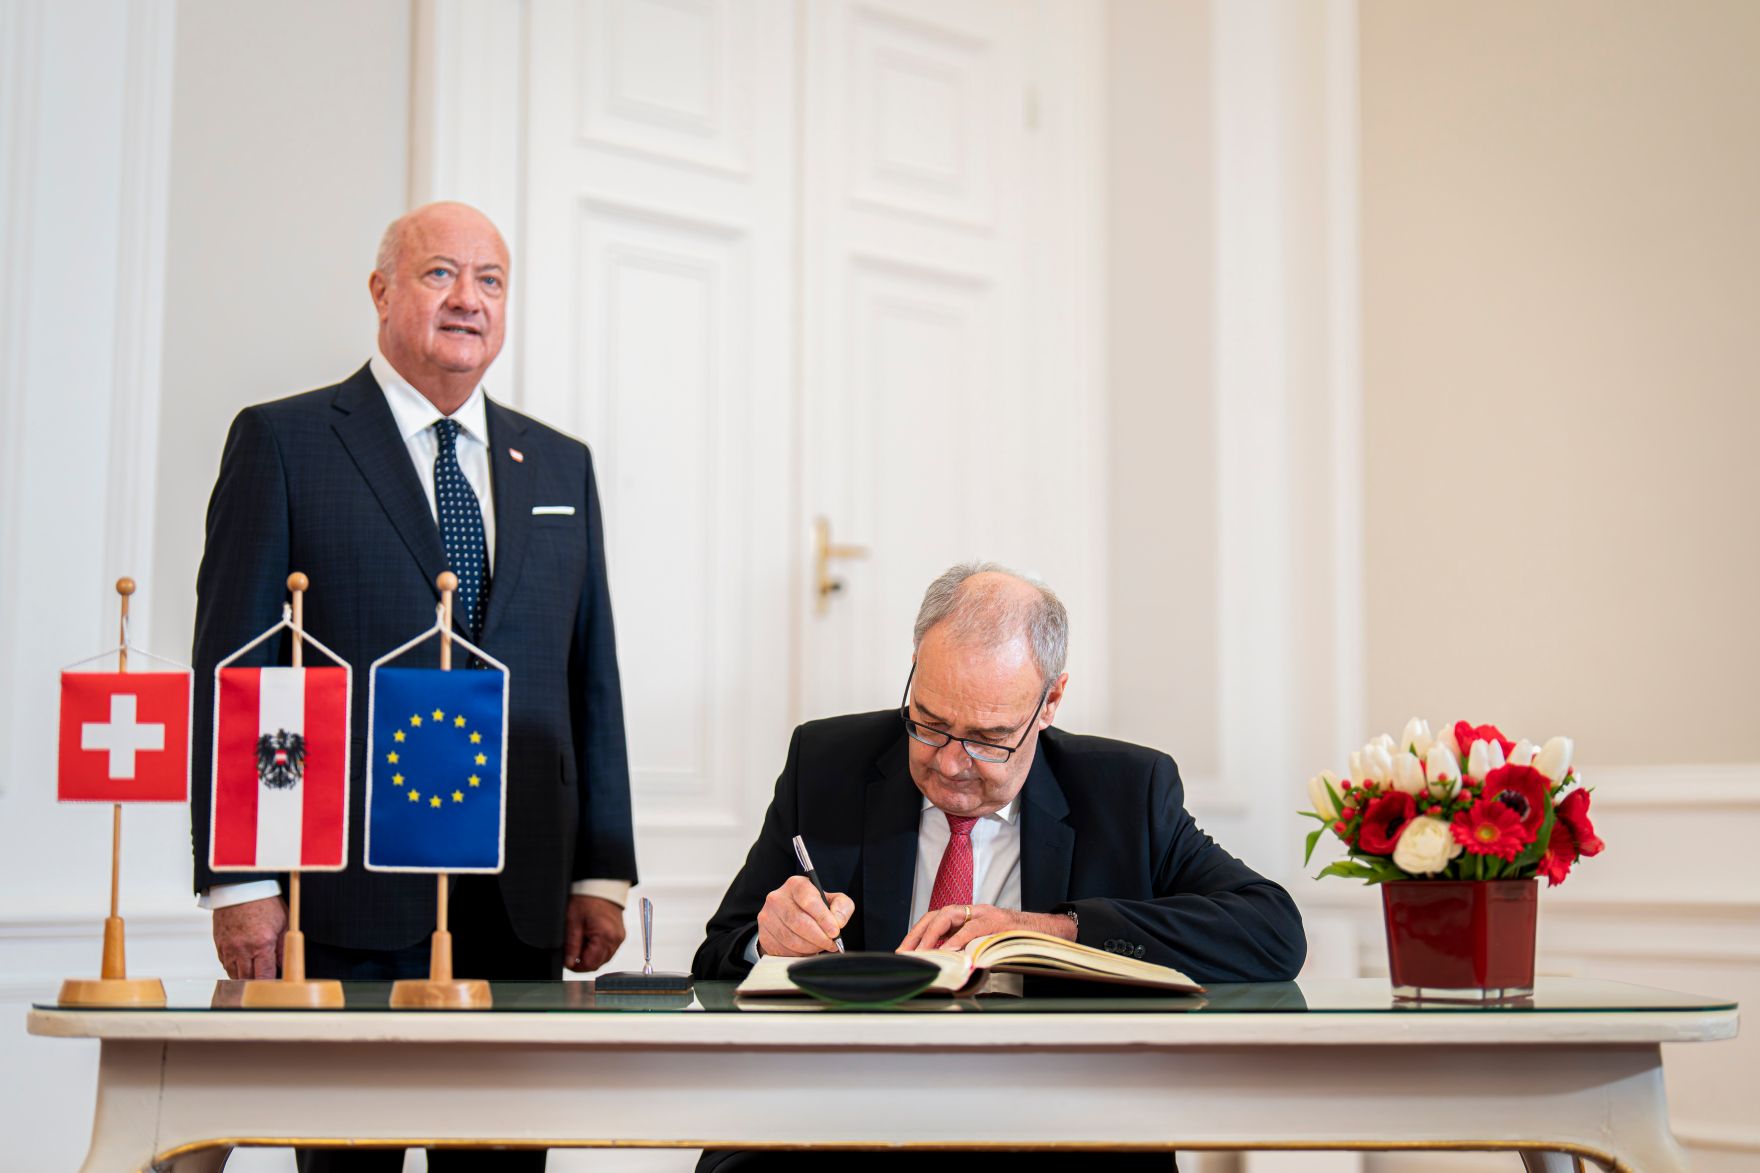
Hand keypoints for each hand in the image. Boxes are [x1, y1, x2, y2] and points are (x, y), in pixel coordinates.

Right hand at [212, 896, 287, 979]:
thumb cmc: (265, 902)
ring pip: (234, 975)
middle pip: (248, 979)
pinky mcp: (219, 945)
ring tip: (255, 974)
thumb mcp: (283, 923)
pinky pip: (225, 965)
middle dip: (258, 983)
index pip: (265, 976)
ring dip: (245, 978)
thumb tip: (286, 967)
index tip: (276, 987)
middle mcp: (242, 949)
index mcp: (261, 944)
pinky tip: (243, 964)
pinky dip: (234, 968)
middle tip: (266, 982)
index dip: (271, 984)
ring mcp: (228, 948)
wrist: (241, 888)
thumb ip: (284, 947)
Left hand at [565, 894, 625, 972]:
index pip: (591, 964)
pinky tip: (589, 940)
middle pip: (598, 963)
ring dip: (591, 956)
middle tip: (571, 953)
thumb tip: (569, 963)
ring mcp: (620, 937)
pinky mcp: (620, 935)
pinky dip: (598, 950)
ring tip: (580, 943)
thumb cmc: (586, 900)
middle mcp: (616, 939)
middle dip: (584, 962)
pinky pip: (609, 950)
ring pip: (604, 958)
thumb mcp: (573, 922)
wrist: (600, 886)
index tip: (567, 961)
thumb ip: (571, 945)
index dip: (577, 966)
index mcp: (605, 936)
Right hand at [756, 875, 852, 957]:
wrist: (790, 916)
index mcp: (796, 885)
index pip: (809, 901)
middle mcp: (777, 898)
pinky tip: (806, 949)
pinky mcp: (763, 935)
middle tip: (831, 944)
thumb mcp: (832, 900)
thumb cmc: (814, 908)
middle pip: (799, 922)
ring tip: (820, 946)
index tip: (835, 932)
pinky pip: (783, 950)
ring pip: (791, 939)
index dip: (823, 918)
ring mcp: (767, 916)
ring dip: (810, 947)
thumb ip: (842, 906)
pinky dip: (798, 954)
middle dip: (819, 937)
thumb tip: (838, 921)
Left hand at [898, 904, 1075, 952]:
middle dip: (918, 934)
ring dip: (933, 934)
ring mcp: (986, 914)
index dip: (917, 934)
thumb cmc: (1017, 942)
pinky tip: (948, 951)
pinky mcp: (999, 922)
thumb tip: (944, 967)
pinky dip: (959, 939)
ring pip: (950, 915)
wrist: (1049, 933)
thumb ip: (968, 950)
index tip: (904, 952)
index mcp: (969, 917)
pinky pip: (974, 928)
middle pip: (937, 915)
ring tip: (923, 952)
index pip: (935, 919)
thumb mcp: (987, 945)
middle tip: (905, 953)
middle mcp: (975, 911)